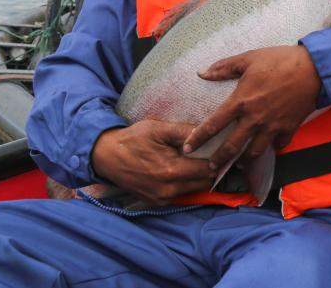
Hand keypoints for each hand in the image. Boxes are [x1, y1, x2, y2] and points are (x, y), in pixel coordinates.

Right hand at [90, 120, 215, 204]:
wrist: (106, 156)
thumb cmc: (134, 139)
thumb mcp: (159, 129)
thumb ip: (185, 132)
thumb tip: (210, 131)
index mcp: (171, 171)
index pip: (209, 170)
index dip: (219, 159)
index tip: (223, 149)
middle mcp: (169, 190)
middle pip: (205, 182)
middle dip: (212, 169)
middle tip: (214, 154)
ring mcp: (162, 199)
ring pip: (194, 190)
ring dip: (200, 178)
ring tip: (200, 161)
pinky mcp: (156, 202)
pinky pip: (181, 195)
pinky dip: (187, 184)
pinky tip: (184, 170)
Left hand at [182, 45, 321, 166]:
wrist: (314, 69)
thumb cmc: (280, 61)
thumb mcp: (249, 58)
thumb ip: (224, 67)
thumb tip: (202, 73)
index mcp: (240, 102)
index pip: (213, 125)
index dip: (198, 138)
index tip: (187, 148)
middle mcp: (253, 119)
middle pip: (231, 147)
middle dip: (218, 160)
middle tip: (211, 167)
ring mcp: (272, 127)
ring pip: (254, 152)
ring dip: (244, 160)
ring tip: (239, 163)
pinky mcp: (289, 129)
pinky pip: (278, 145)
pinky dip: (273, 147)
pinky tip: (270, 145)